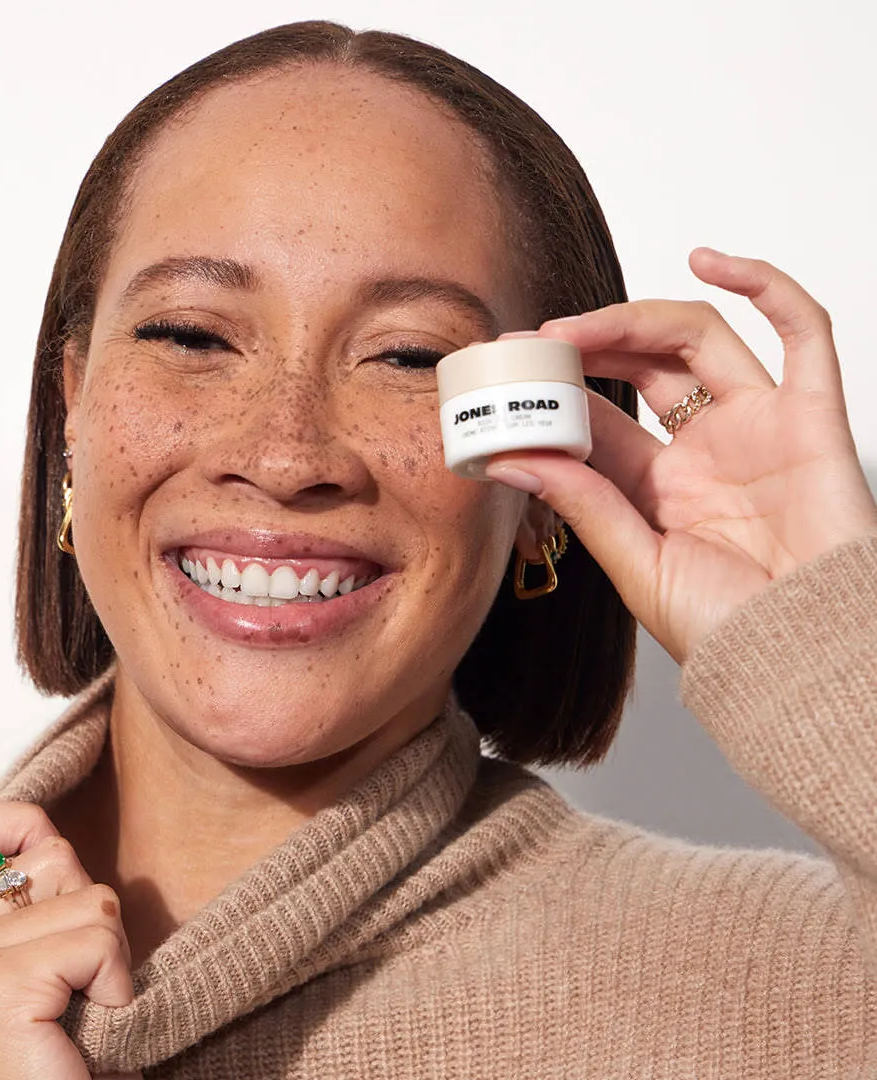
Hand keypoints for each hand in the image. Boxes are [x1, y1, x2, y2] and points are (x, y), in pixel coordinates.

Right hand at [0, 800, 141, 1079]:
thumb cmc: (56, 1061)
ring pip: (89, 896)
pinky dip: (115, 984)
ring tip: (78, 1013)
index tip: (47, 876)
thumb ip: (26, 906)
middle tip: (72, 987)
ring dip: (109, 954)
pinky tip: (86, 1031)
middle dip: (88, 912)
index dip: (16, 824)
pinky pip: (100, 938)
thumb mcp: (34, 970)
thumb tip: (49, 838)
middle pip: (53, 854)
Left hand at [487, 247, 876, 664]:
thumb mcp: (637, 566)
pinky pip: (804, 333)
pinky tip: (714, 262)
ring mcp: (759, 426)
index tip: (508, 368)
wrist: (805, 660)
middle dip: (590, 343)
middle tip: (539, 342)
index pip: (598, 415)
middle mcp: (704, 447)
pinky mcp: (813, 417)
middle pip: (642, 364)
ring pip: (700, 338)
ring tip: (583, 324)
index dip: (556, 388)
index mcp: (657, 486)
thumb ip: (583, 505)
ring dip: (640, 316)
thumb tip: (509, 459)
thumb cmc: (731, 632)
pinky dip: (768, 287)